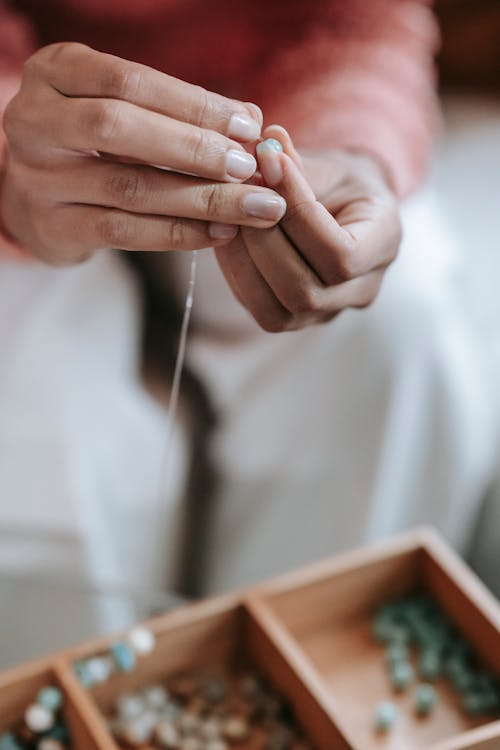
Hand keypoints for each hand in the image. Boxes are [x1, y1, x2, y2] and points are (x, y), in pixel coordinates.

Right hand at [0, 43, 285, 263]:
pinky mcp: (54, 227)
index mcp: (55, 73)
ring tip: (252, 207)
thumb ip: (175, 111)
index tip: (246, 126)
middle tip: (249, 168)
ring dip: (201, 198)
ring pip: (128, 187)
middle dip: (195, 149)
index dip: (192, 104)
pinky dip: (179, 233)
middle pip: (120, 129)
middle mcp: (35, 121)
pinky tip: (219, 233)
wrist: (36, 198)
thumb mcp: (121, 108)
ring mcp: (39, 178)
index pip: (129, 82)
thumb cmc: (92, 143)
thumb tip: (250, 122)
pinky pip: (124, 231)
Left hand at [215, 126, 401, 331]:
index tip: (269, 164)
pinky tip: (225, 236)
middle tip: (236, 193)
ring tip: (226, 215)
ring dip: (243, 261)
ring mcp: (327, 313)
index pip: (341, 254)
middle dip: (263, 242)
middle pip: (305, 291)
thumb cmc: (336, 183)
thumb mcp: (326, 164)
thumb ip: (296, 162)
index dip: (299, 213)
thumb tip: (265, 143)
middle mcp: (361, 291)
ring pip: (278, 311)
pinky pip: (259, 308)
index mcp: (384, 245)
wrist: (339, 209)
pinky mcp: (294, 319)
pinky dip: (236, 273)